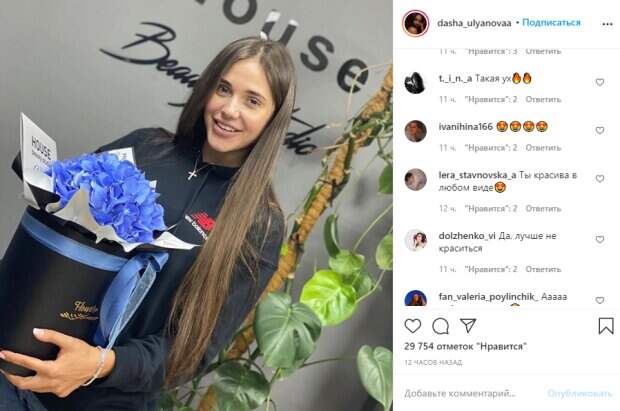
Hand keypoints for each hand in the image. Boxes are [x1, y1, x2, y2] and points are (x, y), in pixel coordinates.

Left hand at [0, 328, 115, 397]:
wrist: (99, 366)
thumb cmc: (84, 352)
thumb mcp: (69, 341)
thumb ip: (51, 336)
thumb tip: (35, 332)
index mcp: (52, 369)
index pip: (27, 363)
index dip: (13, 358)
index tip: (2, 353)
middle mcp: (51, 382)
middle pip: (24, 383)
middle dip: (12, 376)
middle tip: (5, 368)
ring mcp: (56, 389)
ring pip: (33, 389)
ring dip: (23, 381)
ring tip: (17, 373)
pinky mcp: (61, 393)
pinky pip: (44, 390)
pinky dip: (38, 385)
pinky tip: (38, 378)